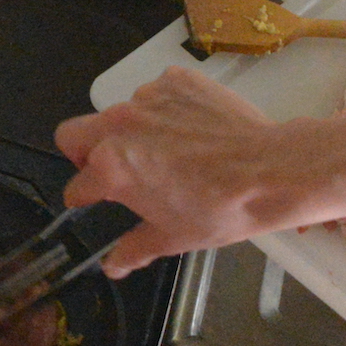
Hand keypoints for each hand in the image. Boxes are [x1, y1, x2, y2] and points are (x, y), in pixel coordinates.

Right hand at [54, 64, 309, 274]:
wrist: (272, 170)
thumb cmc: (222, 209)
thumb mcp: (173, 238)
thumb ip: (133, 249)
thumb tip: (112, 265)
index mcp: (112, 168)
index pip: (76, 185)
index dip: (85, 199)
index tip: (96, 202)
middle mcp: (120, 125)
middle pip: (73, 135)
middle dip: (83, 154)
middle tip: (114, 171)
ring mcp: (147, 97)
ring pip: (118, 114)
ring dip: (131, 132)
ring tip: (170, 151)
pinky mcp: (175, 79)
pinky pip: (154, 95)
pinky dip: (164, 111)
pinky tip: (191, 131)